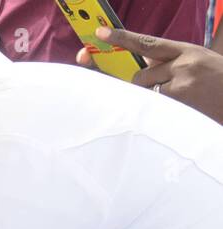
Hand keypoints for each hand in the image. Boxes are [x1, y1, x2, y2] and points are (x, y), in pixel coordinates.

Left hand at [77, 27, 222, 124]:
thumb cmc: (216, 82)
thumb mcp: (197, 62)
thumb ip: (170, 62)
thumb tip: (140, 65)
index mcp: (186, 51)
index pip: (147, 43)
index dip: (121, 38)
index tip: (100, 34)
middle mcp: (183, 65)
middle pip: (138, 76)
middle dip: (142, 86)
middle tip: (160, 89)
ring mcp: (181, 85)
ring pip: (144, 93)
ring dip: (151, 99)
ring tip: (176, 99)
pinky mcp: (178, 105)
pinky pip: (152, 107)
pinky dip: (156, 111)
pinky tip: (175, 110)